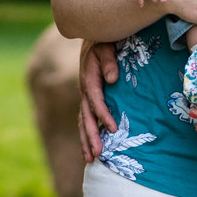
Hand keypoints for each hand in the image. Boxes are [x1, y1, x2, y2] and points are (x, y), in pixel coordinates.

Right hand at [77, 39, 119, 161]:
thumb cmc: (104, 40)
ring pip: (83, 122)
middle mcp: (84, 89)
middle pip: (86, 117)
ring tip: (90, 160)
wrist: (94, 36)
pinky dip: (86, 134)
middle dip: (91, 136)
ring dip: (86, 140)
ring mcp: (84, 96)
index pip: (95, 99)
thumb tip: (112, 79)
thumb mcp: (106, 45)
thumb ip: (109, 60)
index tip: (113, 129)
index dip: (103, 114)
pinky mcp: (87, 99)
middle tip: (98, 155)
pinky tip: (88, 149)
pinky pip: (85, 119)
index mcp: (88, 77)